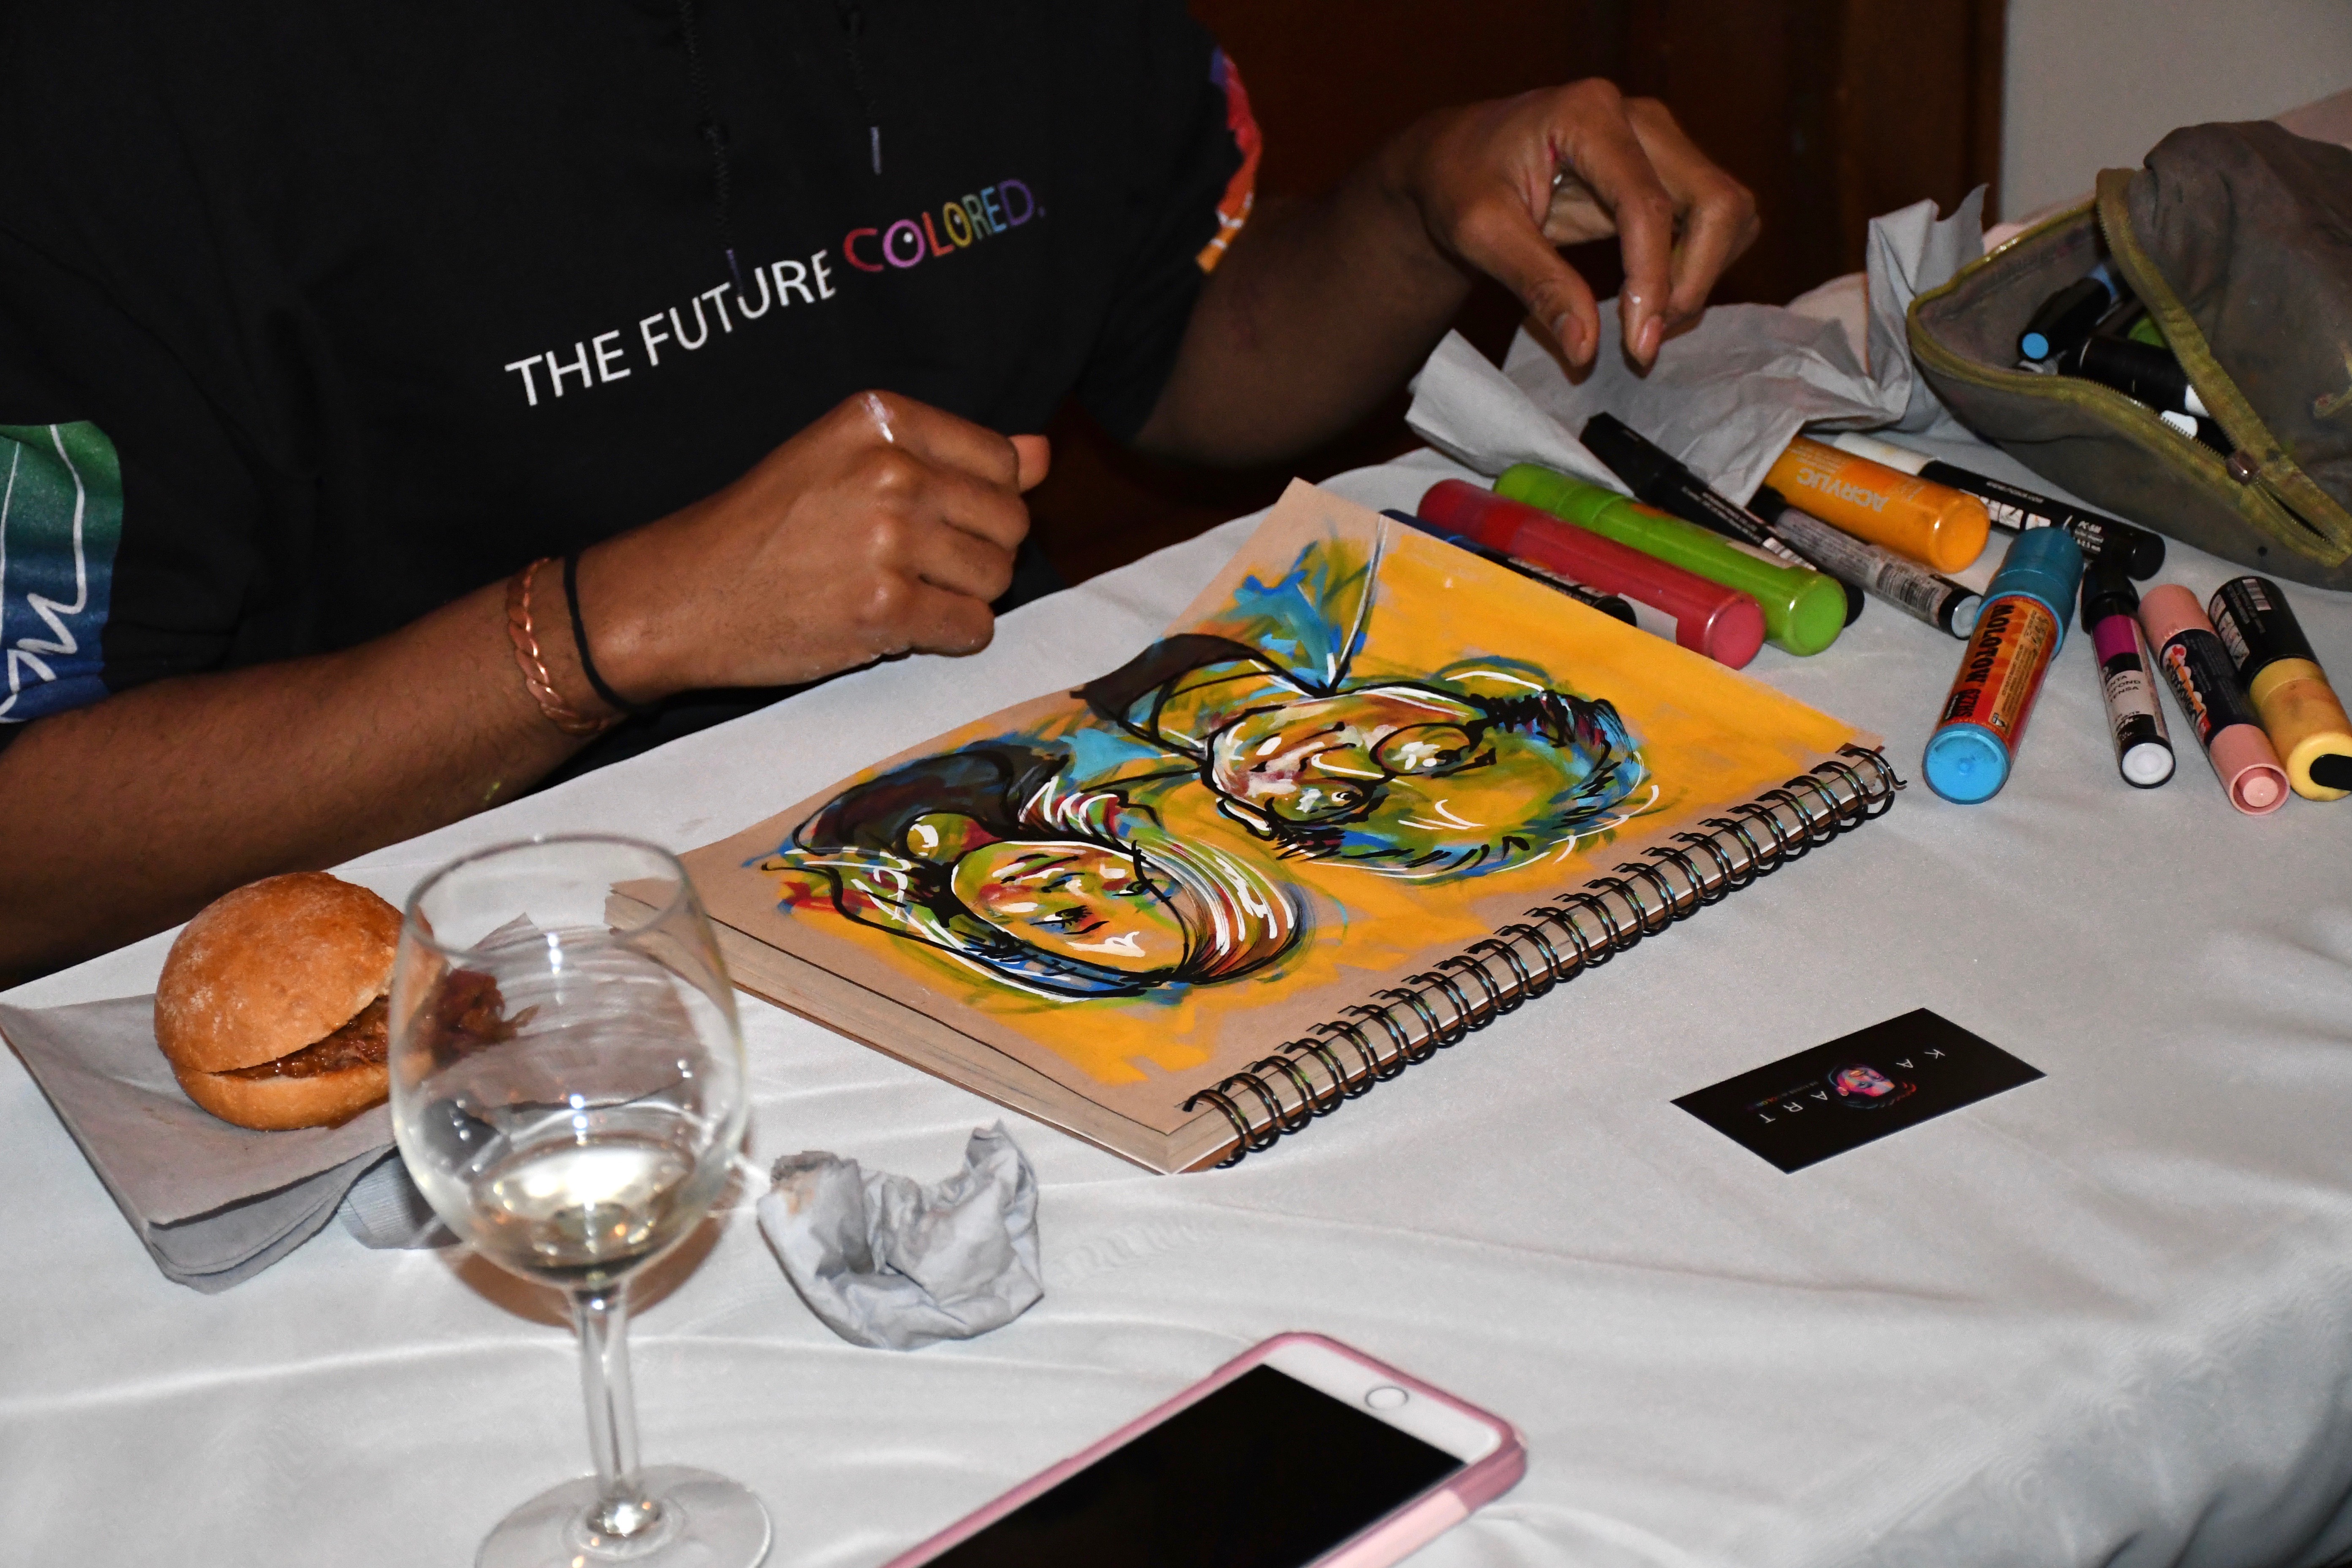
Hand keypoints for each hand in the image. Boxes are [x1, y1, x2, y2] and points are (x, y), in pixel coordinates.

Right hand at [579, 391, 1049, 698]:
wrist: (687, 591)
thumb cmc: (768, 525)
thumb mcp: (849, 458)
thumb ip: (953, 454)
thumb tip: (1043, 454)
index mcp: (883, 419)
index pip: (1003, 461)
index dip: (983, 501)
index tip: (936, 518)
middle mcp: (891, 470)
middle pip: (1009, 521)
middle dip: (978, 552)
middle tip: (919, 565)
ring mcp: (889, 540)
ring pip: (997, 578)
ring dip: (962, 597)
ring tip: (902, 592)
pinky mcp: (885, 609)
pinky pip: (972, 628)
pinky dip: (948, 638)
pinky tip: (898, 626)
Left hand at [1392, 79, 1758, 367]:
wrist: (1459, 157)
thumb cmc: (1460, 186)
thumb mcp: (1480, 235)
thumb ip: (1538, 285)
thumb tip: (1586, 351)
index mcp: (1588, 115)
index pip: (1647, 205)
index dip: (1653, 281)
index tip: (1640, 346)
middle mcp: (1640, 117)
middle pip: (1716, 203)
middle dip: (1692, 281)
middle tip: (1645, 338)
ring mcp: (1662, 138)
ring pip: (1729, 211)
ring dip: (1702, 275)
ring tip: (1645, 316)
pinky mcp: (1669, 166)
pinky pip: (1714, 219)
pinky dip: (1699, 264)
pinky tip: (1651, 291)